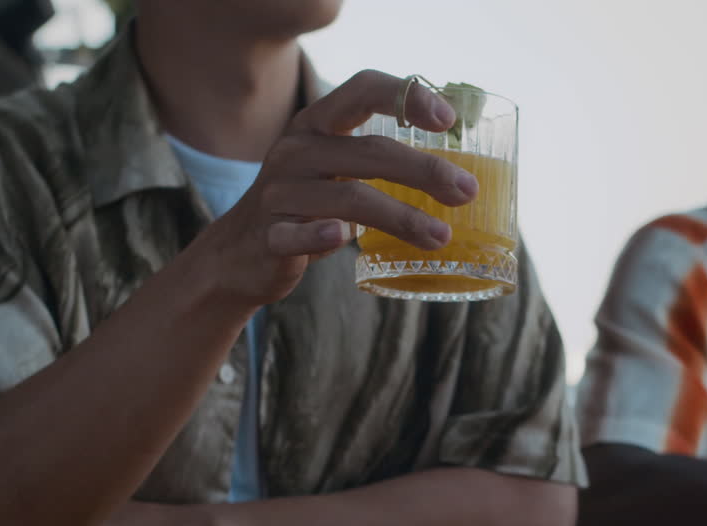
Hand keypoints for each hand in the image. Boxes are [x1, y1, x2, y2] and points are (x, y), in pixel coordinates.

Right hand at [195, 70, 479, 307]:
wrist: (241, 254)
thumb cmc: (305, 207)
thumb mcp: (334, 169)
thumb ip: (376, 158)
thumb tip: (456, 170)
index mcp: (316, 125)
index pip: (363, 90)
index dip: (407, 97)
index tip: (448, 121)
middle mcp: (296, 150)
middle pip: (370, 152)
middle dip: (424, 170)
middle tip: (466, 191)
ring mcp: (279, 193)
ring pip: (347, 198)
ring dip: (400, 217)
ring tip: (439, 236)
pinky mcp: (269, 235)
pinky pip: (295, 234)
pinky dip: (319, 235)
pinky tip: (342, 237)